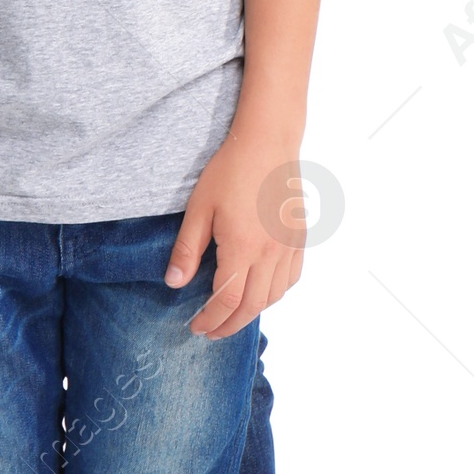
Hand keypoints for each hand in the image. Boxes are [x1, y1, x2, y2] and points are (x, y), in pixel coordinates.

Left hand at [166, 135, 304, 338]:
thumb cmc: (230, 170)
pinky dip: (276, 294)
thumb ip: (187, 249)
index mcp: (242, 247)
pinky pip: (291, 279)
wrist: (267, 142)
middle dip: (229, 325)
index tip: (196, 327)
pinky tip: (261, 292)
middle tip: (211, 331)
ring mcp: (288, 247)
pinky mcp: (299, 238)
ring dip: (252, 312)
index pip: (226, 301)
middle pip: (251, 306)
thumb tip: (174, 283)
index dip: (210, 320)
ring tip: (232, 316)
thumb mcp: (199, 207)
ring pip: (274, 296)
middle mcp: (270, 253)